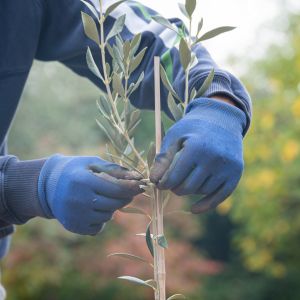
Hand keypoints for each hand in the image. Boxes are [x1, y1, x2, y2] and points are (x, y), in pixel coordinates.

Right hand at [38, 155, 142, 234]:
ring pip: (108, 216)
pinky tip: (93, 208)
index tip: (141, 185)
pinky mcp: (74, 227)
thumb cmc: (75, 170)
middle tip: (126, 191)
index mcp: (84, 181)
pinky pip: (98, 227)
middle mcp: (79, 200)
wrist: (47, 186)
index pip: (117, 188)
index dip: (132, 187)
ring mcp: (76, 216)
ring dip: (111, 207)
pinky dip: (101, 219)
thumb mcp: (92, 163)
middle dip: (125, 197)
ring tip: (102, 197)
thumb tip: (137, 176)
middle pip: (115, 203)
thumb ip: (114, 169)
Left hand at [150, 98, 245, 213]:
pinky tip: (194, 209)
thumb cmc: (193, 128)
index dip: (162, 183)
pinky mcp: (236, 173)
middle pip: (188, 187)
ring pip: (202, 191)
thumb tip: (153, 180)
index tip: (158, 183)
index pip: (174, 177)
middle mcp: (214, 159)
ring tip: (185, 179)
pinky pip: (220, 196)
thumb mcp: (175, 136)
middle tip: (170, 183)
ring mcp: (227, 167)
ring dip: (190, 190)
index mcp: (197, 148)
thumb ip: (163, 158)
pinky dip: (206, 205)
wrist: (221, 119)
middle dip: (175, 188)